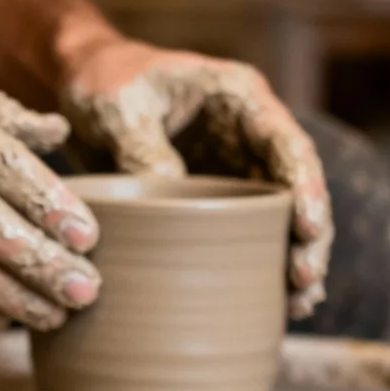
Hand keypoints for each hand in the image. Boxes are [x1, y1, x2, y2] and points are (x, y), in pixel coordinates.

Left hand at [60, 38, 331, 317]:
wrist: (81, 87)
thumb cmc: (103, 83)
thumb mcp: (119, 108)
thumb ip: (143, 147)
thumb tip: (174, 196)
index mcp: (239, 98)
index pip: (288, 144)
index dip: (306, 187)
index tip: (307, 228)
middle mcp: (249, 135)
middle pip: (297, 188)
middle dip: (309, 237)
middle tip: (303, 282)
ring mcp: (234, 169)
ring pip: (280, 218)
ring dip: (292, 260)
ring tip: (297, 307)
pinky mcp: (212, 199)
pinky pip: (245, 233)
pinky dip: (260, 266)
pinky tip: (274, 304)